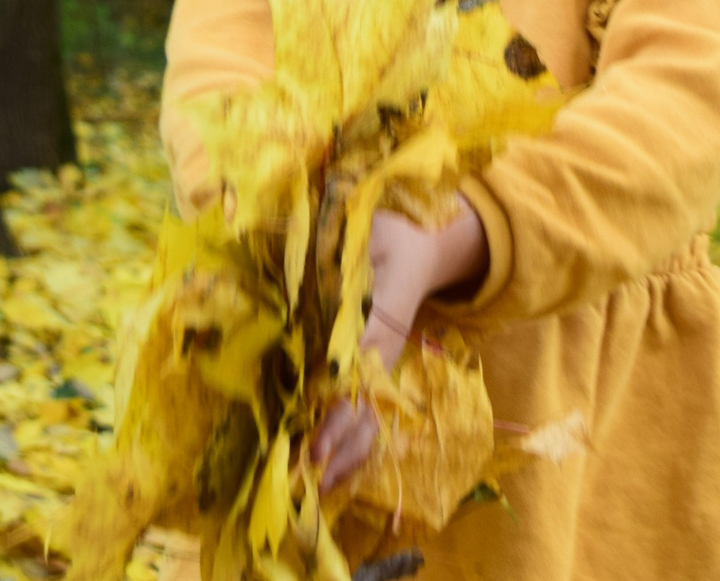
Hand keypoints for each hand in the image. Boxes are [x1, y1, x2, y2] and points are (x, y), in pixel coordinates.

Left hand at [311, 197, 488, 488]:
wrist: (423, 244)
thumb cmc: (387, 233)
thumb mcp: (365, 230)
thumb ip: (336, 249)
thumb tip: (296, 261)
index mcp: (380, 318)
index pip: (353, 372)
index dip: (335, 410)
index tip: (317, 443)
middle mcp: (381, 351)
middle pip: (362, 408)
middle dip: (338, 445)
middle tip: (311, 479)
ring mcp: (381, 366)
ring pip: (367, 418)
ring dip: (346, 454)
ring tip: (320, 490)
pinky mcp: (376, 372)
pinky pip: (367, 415)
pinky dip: (353, 447)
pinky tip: (334, 476)